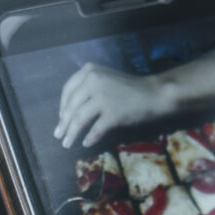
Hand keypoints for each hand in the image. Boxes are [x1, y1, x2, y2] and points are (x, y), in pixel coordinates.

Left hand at [55, 62, 170, 148]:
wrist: (155, 94)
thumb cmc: (131, 89)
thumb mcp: (106, 78)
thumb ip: (89, 87)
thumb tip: (68, 111)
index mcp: (90, 71)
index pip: (68, 90)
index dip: (62, 106)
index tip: (61, 118)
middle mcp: (94, 81)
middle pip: (71, 107)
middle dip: (63, 124)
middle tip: (58, 135)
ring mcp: (103, 97)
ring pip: (79, 119)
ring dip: (71, 134)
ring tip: (67, 143)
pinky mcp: (112, 113)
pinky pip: (95, 129)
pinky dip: (90, 138)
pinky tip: (86, 143)